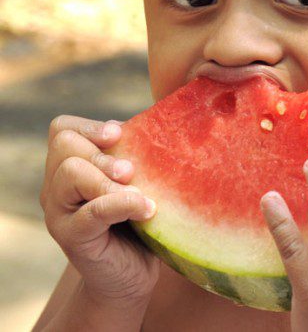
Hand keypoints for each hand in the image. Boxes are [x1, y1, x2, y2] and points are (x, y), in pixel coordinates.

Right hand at [41, 116, 158, 306]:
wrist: (131, 276)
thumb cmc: (139, 222)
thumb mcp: (139, 182)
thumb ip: (137, 156)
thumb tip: (155, 127)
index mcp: (69, 167)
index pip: (63, 129)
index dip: (90, 126)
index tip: (120, 134)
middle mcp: (57, 187)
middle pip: (66, 145)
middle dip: (103, 153)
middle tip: (130, 172)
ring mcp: (59, 213)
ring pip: (71, 173)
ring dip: (110, 178)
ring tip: (141, 194)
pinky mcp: (72, 238)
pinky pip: (91, 211)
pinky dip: (122, 204)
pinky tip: (146, 210)